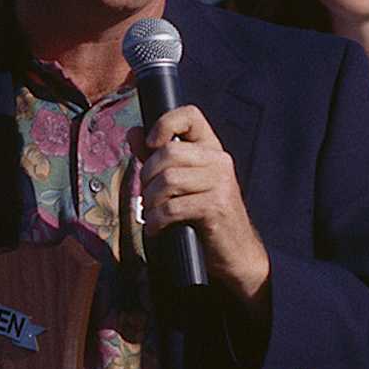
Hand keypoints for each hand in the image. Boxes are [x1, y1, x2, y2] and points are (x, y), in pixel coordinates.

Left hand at [133, 106, 269, 311]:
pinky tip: (157, 228)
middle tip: (148, 197)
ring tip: (153, 214)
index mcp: (211, 149)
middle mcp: (220, 160)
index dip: (165, 123)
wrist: (235, 252)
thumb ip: (156, 156)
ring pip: (167, 180)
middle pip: (168, 153)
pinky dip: (156, 221)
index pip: (190, 116)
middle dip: (147, 177)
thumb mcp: (181, 182)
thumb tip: (133, 132)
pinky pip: (172, 207)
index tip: (151, 145)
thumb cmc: (204, 216)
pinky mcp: (216, 207)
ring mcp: (220, 183)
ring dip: (151, 201)